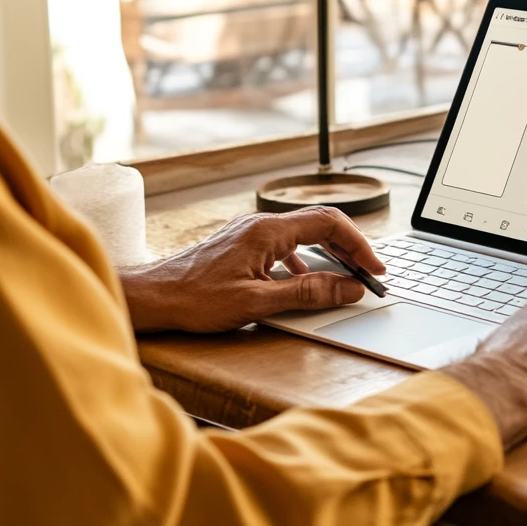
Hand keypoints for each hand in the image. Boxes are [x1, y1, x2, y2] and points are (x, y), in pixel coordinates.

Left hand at [119, 208, 385, 333]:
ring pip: (304, 232)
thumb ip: (307, 293)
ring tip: (345, 276)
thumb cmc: (194, 299)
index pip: (329, 223)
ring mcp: (251, 232)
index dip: (359, 245)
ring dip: (329, 252)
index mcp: (268, 231)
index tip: (374, 269)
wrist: (152, 297)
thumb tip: (348, 288)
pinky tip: (305, 278)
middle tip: (369, 274)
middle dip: (350, 247)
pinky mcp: (243, 244)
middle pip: (321, 223)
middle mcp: (261, 224)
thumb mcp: (257, 302)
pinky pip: (286, 243)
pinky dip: (306, 258)